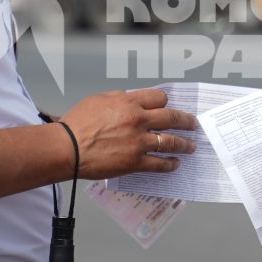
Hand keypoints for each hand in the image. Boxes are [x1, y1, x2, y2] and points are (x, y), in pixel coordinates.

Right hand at [62, 87, 196, 179]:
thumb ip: (118, 98)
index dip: (166, 103)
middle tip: (193, 125)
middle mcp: (138, 120)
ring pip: (171, 141)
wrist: (67, 147)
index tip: (169, 108)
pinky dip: (170, 164)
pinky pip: (159, 163)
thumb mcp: (98, 100)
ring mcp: (138, 141)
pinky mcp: (135, 162)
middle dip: (186, 121)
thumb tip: (130, 99)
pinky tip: (175, 164)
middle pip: (171, 118)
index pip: (159, 98)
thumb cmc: (77, 123)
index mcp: (129, 102)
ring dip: (184, 144)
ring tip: (191, 146)